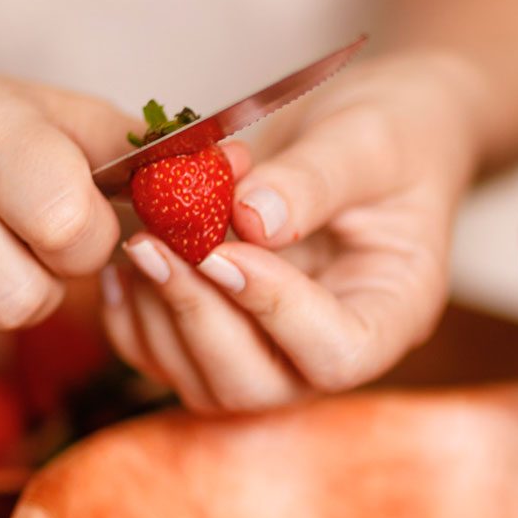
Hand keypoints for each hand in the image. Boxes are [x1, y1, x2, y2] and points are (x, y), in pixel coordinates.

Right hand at [0, 68, 134, 365]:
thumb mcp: (68, 121)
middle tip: (39, 241)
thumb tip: (236, 169)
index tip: (85, 217)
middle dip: (53, 279)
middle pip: (24, 297)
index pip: (68, 226)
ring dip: (15, 303)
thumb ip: (148, 154)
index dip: (93, 240)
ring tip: (3, 253)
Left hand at [101, 54, 480, 412]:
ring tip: (142, 239)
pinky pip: (167, 357)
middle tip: (156, 246)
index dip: (275, 311)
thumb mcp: (367, 143)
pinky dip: (133, 319)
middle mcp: (331, 349)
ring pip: (204, 383)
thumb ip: (315, 180)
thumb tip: (249, 217)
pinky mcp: (228, 334)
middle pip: (258, 386)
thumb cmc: (390, 136)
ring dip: (160, 317)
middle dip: (199, 319)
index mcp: (392, 313)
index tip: (223, 249)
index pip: (338, 353)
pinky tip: (125, 263)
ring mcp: (277, 350)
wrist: (367, 132)